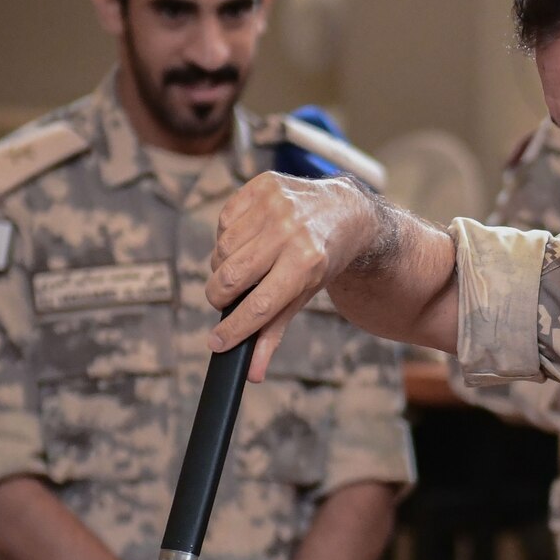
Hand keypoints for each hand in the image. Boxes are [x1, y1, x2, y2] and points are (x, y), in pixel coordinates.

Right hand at [206, 172, 375, 378]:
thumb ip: (274, 332)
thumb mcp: (304, 296)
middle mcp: (291, 232)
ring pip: (222, 250)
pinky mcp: (262, 185)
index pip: (259, 306)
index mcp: (306, 264)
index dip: (233, 330)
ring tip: (244, 266)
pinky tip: (247, 239)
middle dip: (219, 296)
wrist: (344, 212)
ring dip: (224, 265)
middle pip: (231, 277)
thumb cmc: (322, 261)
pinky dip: (228, 237)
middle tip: (224, 300)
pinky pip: (224, 221)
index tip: (215, 343)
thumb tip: (252, 373)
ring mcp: (276, 205)